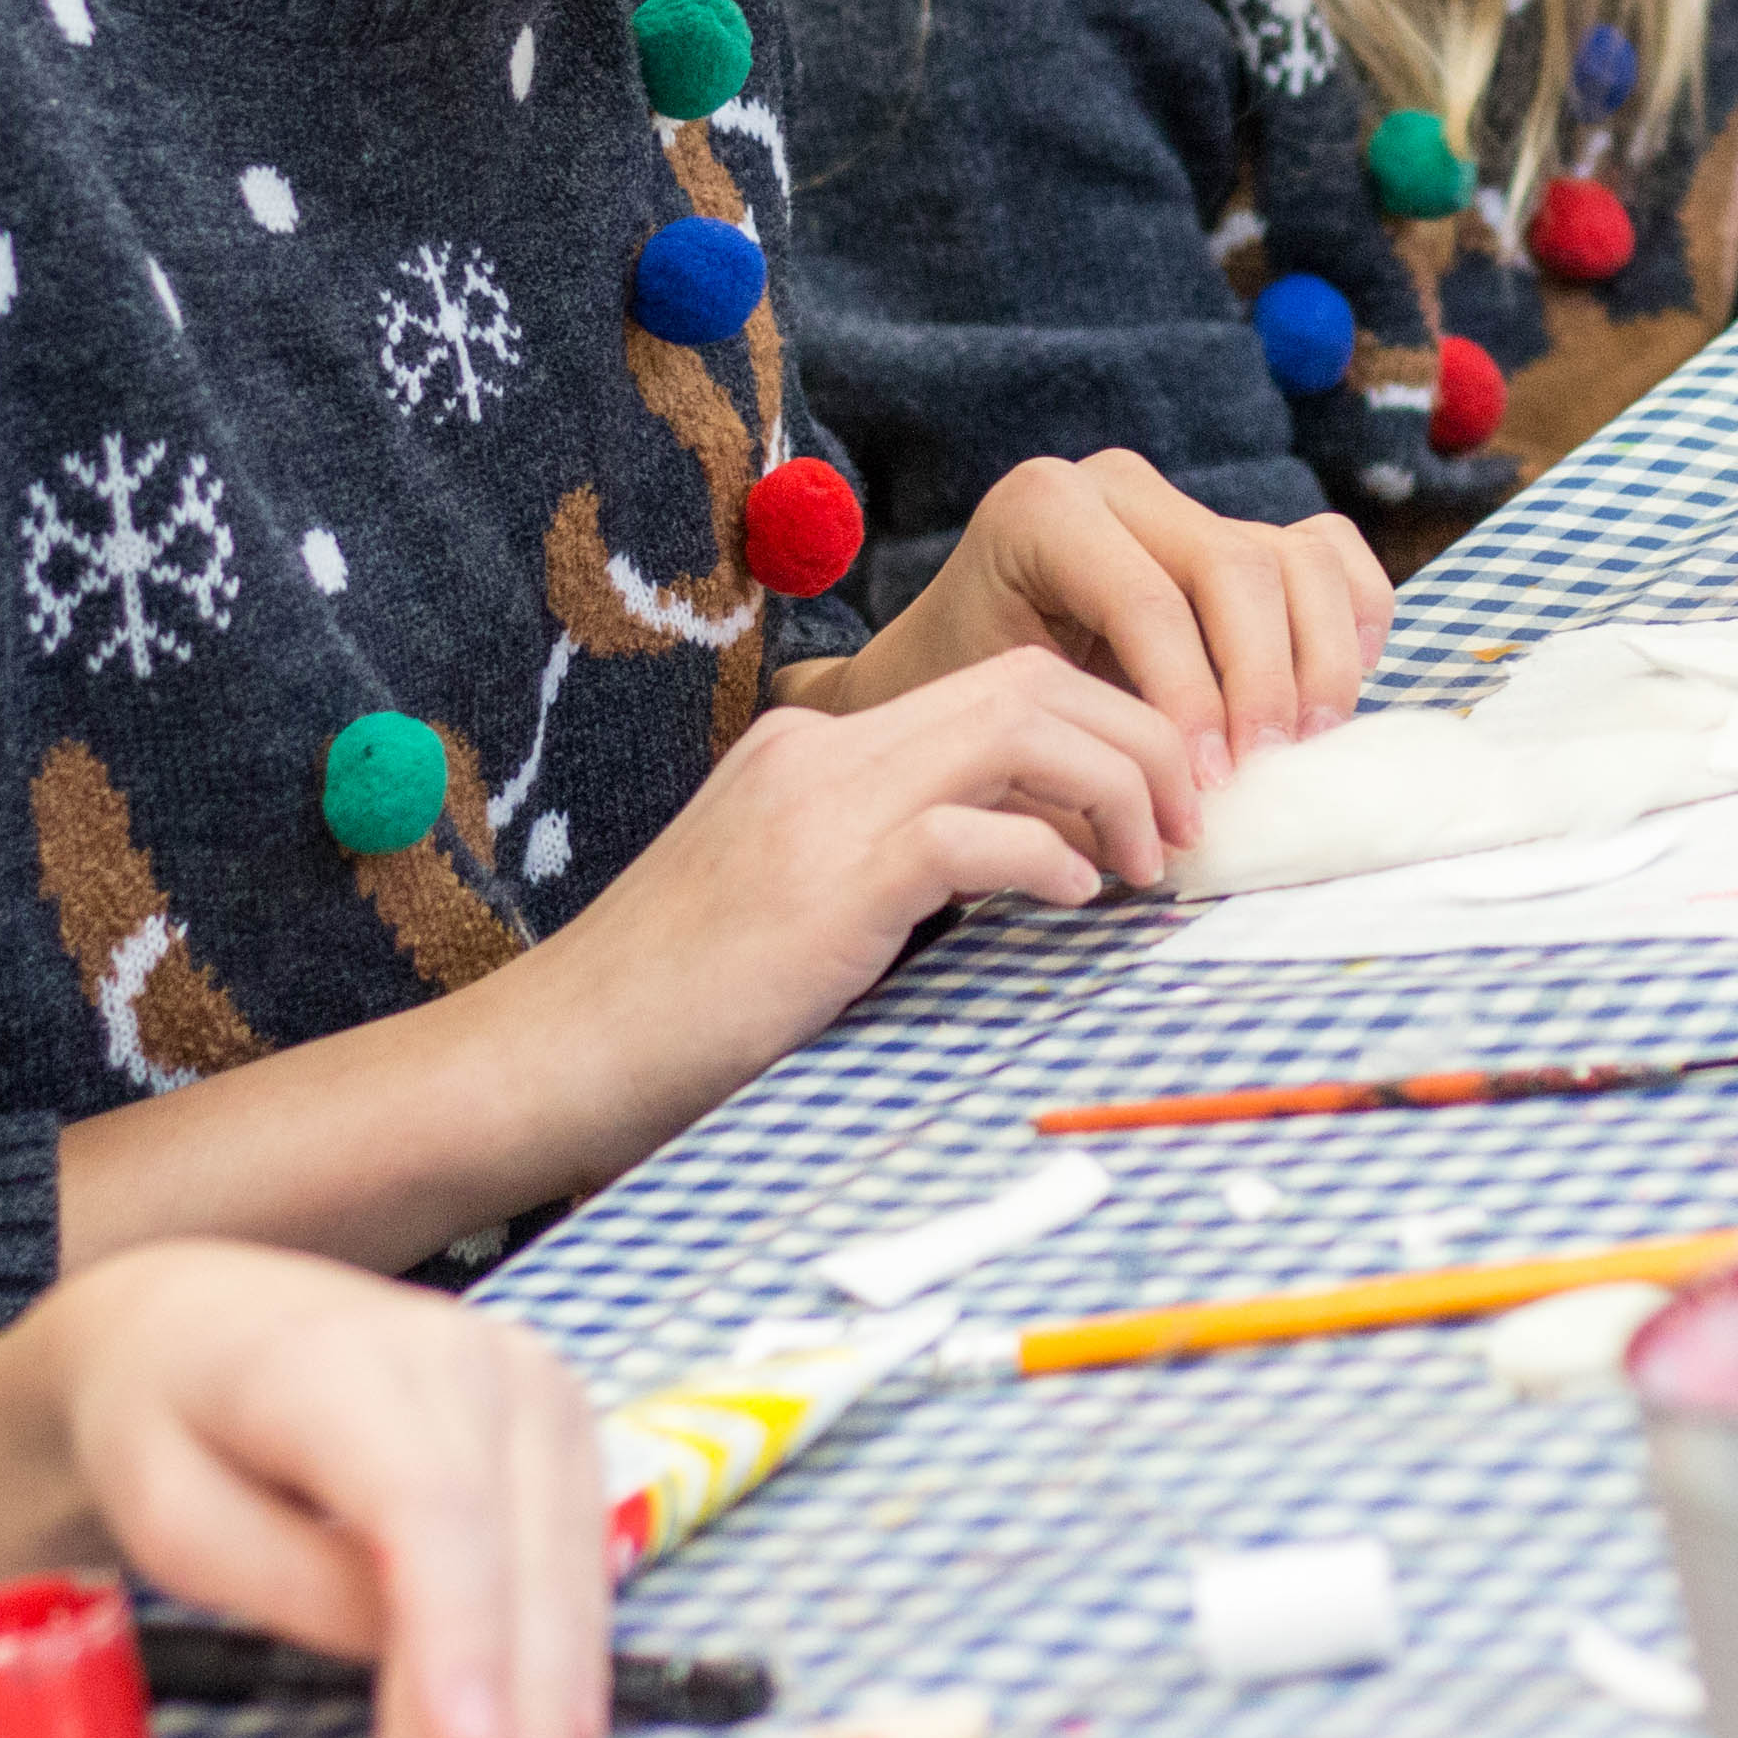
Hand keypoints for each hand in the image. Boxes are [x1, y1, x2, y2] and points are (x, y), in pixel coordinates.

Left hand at [37, 1246, 604, 1737]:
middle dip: (507, 1696)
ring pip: (565, 1549)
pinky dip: (569, 1641)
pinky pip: (580, 1540)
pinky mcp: (557, 1412)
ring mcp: (525, 1375)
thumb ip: (293, 1586)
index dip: (456, 1631)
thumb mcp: (173, 1516)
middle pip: (510, 1541)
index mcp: (338, 1360)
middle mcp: (460, 1352)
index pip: (426, 1505)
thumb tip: (411, 1655)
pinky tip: (559, 1725)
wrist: (204, 1322)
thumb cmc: (174, 1421)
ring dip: (550, 1686)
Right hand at [540, 640, 1197, 1085]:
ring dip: (1118, 785)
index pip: (996, 685)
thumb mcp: (793, 910)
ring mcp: (819, 807)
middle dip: (1139, 737)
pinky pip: (977, 831)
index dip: (1102, 729)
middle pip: (1029, 679)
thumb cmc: (671, 1012)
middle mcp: (821, 752)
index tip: (1152, 810)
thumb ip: (890, 870)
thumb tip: (1028, 877)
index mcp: (814, 750)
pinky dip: (1052, 855)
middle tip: (1186, 826)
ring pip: (1022, 724)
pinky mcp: (826, 884)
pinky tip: (1080, 903)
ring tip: (1152, 864)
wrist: (551, 1059)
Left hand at [813, 449, 1385, 792]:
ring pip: (1296, 558)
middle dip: (1260, 683)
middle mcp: (1120, 486)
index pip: (1146, 600)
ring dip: (1317, 661)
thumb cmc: (970, 700)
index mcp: (1044, 510)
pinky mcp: (1237, 532)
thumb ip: (1083, 749)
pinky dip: (1352, 615)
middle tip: (1259, 774)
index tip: (1207, 786)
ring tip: (1300, 746)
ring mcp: (1186, 504)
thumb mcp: (1002, 714)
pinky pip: (1328, 553)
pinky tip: (1340, 684)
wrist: (956, 663)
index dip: (1190, 699)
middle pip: (1235, 569)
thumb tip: (1169, 820)